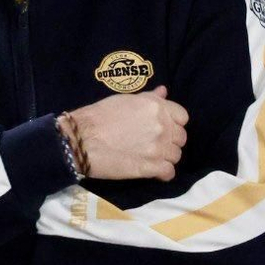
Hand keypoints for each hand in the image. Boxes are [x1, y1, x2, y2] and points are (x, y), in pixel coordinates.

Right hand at [69, 86, 189, 180]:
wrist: (82, 139)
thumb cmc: (98, 116)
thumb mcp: (124, 100)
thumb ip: (148, 98)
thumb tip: (163, 91)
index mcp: (156, 107)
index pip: (182, 116)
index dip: (174, 123)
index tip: (163, 128)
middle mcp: (162, 126)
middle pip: (181, 138)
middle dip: (170, 141)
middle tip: (154, 144)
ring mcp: (158, 148)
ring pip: (176, 156)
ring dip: (166, 157)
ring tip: (150, 158)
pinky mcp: (151, 167)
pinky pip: (169, 172)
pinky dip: (163, 173)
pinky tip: (153, 171)